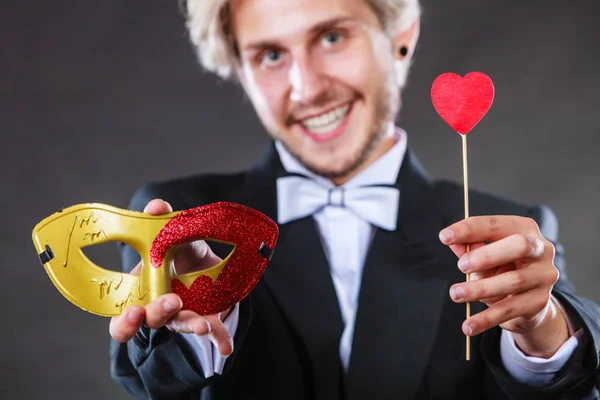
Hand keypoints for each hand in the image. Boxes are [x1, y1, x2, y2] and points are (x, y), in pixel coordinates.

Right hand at [109, 199, 233, 355]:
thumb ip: (159, 222)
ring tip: (202, 325)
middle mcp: (159, 309)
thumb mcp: (168, 236)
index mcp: (141, 293)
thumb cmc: (176, 252)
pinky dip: (220, 338)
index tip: (133, 311)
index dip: (125, 321)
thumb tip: (157, 206)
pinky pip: (213, 331)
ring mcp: (182, 315)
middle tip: (172, 300)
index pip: (123, 318)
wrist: (202, 262)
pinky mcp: (207, 316)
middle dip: (159, 313)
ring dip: (191, 325)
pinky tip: (227, 346)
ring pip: (182, 324)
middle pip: (152, 321)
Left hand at [440, 215, 568, 357]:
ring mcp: (544, 276)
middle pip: (519, 246)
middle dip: (488, 255)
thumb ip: (469, 247)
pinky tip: (468, 325)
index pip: (496, 225)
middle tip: (461, 266)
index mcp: (524, 229)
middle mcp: (541, 249)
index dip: (470, 229)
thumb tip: (452, 241)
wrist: (525, 302)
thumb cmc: (501, 269)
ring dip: (480, 288)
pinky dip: (486, 319)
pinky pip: (510, 310)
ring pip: (513, 281)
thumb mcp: (483, 256)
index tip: (444, 236)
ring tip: (456, 293)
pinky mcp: (540, 301)